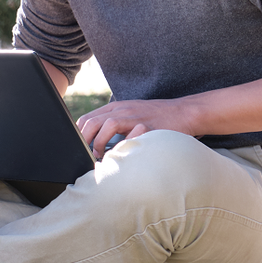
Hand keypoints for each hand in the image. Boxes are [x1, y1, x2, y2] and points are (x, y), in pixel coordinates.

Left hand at [75, 98, 199, 159]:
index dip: (78, 134)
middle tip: (83, 154)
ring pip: (105, 124)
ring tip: (98, 155)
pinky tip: (117, 154)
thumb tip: (98, 144)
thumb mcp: (132, 116)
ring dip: (98, 141)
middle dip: (83, 139)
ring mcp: (134, 116)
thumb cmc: (158, 119)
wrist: (185, 112)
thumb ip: (116, 126)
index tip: (76, 148)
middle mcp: (122, 109)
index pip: (87, 118)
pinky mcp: (145, 124)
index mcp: (116, 107)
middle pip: (91, 121)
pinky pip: (127, 133)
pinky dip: (117, 144)